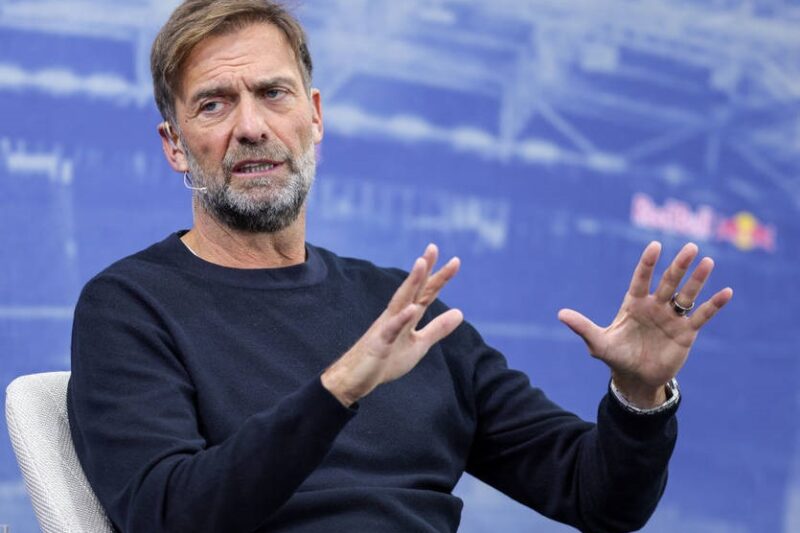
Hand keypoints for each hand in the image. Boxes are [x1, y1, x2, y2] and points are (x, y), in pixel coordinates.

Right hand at [322, 244, 463, 406]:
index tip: (455, 261)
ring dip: (411, 282)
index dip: (440, 278)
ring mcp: (386, 327)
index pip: (426, 293)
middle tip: (433, 247)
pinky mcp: (379, 343)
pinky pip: (391, 329)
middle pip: (413, 289)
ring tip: (421, 264)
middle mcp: (396, 315)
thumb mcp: (419, 345)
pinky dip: (401, 318)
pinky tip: (411, 309)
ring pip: (400, 301)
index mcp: (407, 315)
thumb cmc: (386, 360)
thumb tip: (460, 312)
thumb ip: (437, 328)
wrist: (355, 378)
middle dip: (424, 269)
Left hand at [558, 242, 732, 407]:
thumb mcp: (598, 343)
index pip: (641, 279)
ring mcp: (671, 318)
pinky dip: (713, 304)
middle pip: (668, 281)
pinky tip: (726, 292)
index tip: (655, 246)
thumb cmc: (616, 357)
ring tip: (708, 261)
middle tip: (690, 247)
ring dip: (697, 279)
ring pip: (687, 294)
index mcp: (634, 304)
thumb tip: (560, 314)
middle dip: (678, 265)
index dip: (647, 264)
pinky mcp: (686, 332)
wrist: (636, 379)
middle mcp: (655, 306)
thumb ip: (583, 327)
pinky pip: (701, 315)